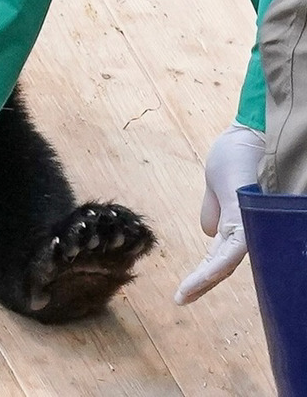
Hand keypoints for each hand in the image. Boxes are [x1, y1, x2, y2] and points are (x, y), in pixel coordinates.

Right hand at [174, 122, 264, 304]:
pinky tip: (201, 277)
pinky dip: (215, 265)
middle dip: (201, 283)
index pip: (220, 255)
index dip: (203, 275)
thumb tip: (207, 232)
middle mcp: (246, 226)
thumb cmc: (238, 153)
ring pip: (227, 261)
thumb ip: (213, 207)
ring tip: (184, 294)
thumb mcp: (217, 182)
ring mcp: (248, 221)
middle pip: (223, 263)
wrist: (252, 131)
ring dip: (205, 278)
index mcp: (236, 221)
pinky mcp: (244, 213)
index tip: (181, 294)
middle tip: (180, 300)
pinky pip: (232, 247)